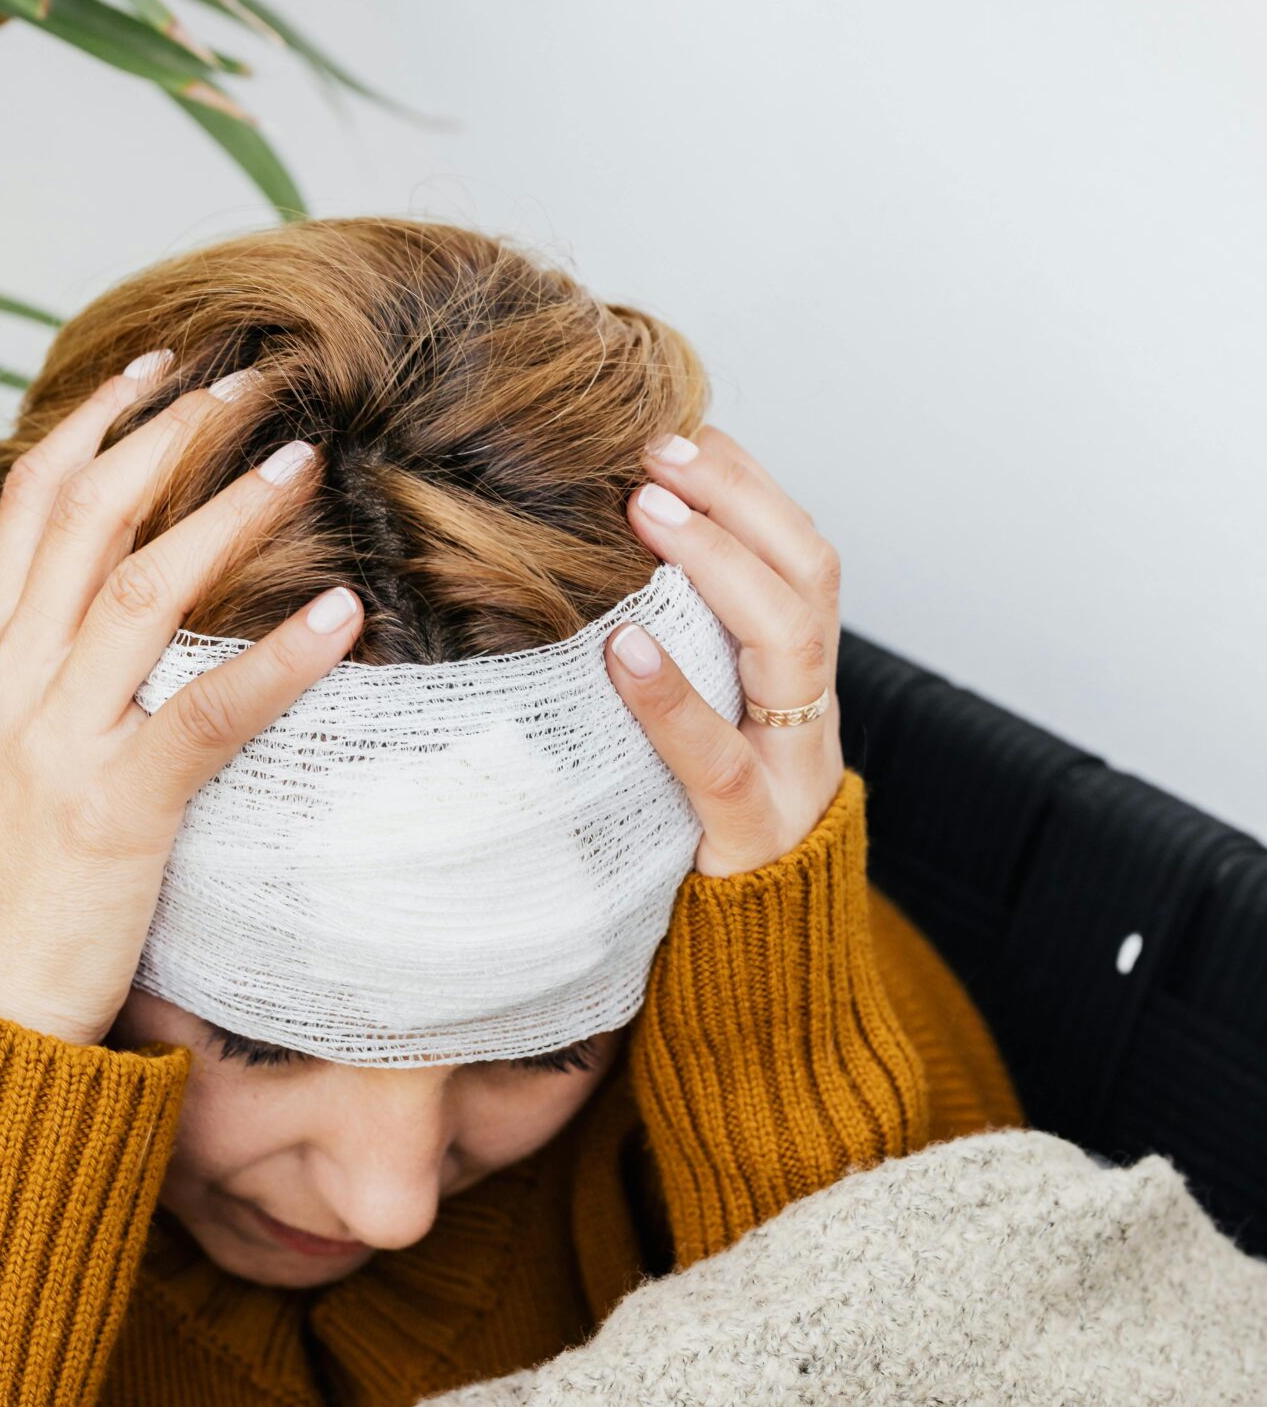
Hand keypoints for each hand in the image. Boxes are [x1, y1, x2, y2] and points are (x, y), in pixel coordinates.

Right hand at [0, 353, 362, 1044]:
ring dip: (227, 512)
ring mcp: (57, 741)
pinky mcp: (115, 809)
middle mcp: (7, 682)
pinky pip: (206, 714)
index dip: (97, 422)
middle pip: (88, 518)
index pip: (30, 503)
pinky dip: (276, 656)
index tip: (160, 368)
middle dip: (170, 434)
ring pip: (141, 589)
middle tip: (250, 381)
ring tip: (300, 458)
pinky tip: (340, 611)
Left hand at [603, 425, 845, 877]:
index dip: (752, 489)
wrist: (756, 973)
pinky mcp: (747, 835)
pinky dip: (672, 696)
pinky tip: (623, 649)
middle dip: (742, 500)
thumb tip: (595, 575)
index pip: (802, 558)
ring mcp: (789, 773)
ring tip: (646, 510)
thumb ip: (676, 664)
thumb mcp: (696, 734)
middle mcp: (808, 715)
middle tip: (658, 453)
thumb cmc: (700, 838)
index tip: (685, 433)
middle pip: (812, 578)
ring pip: (791, 642)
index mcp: (796, 683)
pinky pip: (716, 756)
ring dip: (719, 562)